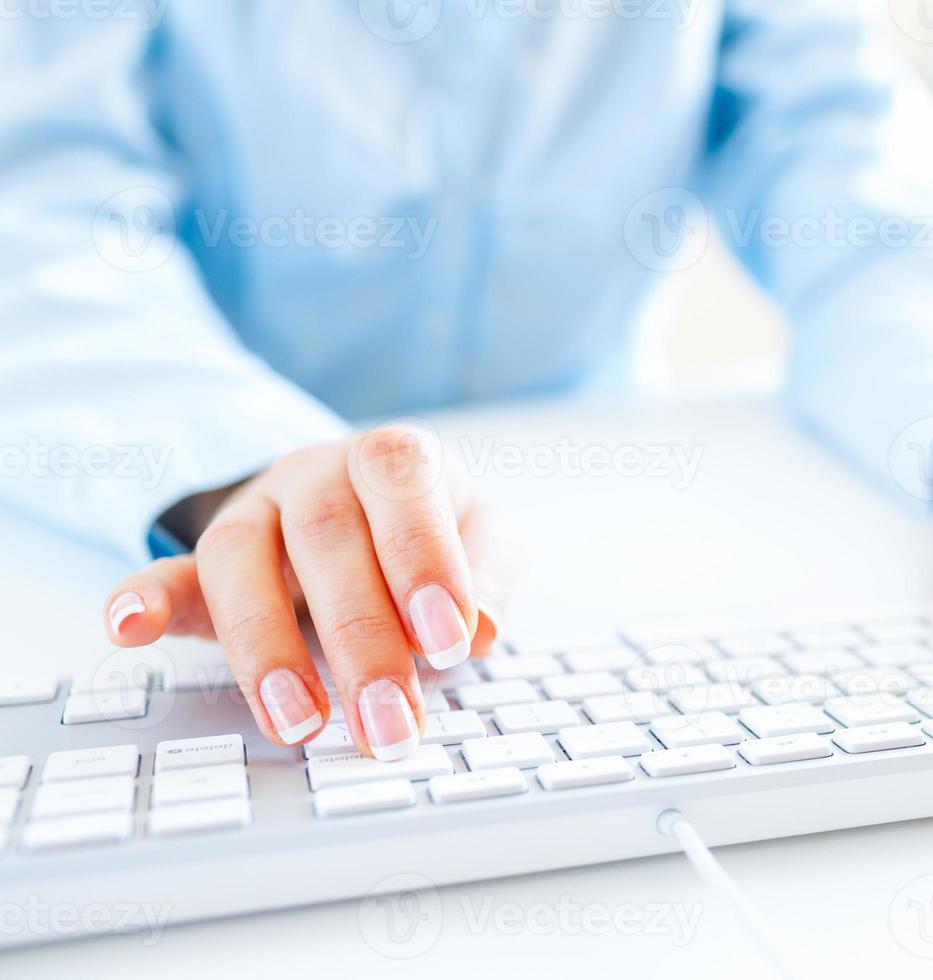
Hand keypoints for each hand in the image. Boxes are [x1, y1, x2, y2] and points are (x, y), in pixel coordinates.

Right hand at [102, 426, 504, 757]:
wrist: (362, 499)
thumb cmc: (434, 527)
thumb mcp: (484, 534)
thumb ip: (490, 572)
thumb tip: (483, 629)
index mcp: (392, 458)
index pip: (402, 486)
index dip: (423, 559)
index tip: (448, 641)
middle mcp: (317, 474)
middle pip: (325, 538)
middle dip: (359, 638)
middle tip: (388, 723)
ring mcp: (255, 513)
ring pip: (239, 558)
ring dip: (264, 648)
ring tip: (298, 725)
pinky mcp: (206, 562)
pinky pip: (169, 571)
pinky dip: (145, 598)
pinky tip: (128, 629)